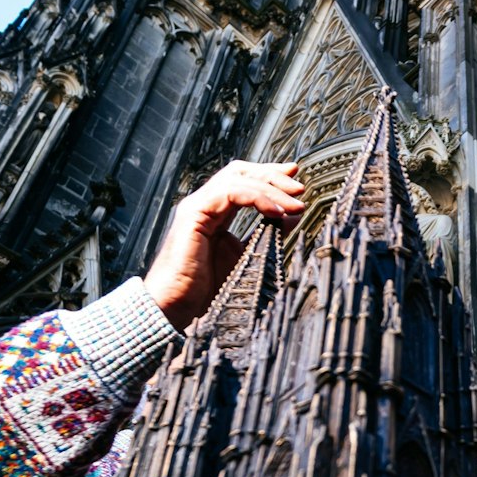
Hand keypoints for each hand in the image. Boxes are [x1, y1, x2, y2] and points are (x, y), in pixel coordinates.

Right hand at [145, 160, 306, 328]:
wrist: (177, 305)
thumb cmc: (206, 287)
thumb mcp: (248, 254)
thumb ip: (268, 232)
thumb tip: (292, 216)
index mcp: (215, 211)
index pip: (243, 181)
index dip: (270, 176)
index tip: (296, 182)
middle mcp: (205, 203)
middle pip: (240, 171)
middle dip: (272, 174)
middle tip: (299, 187)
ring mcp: (197, 206)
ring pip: (237, 179)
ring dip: (271, 187)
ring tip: (295, 203)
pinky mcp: (194, 214)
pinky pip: (229, 193)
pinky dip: (257, 198)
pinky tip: (276, 212)